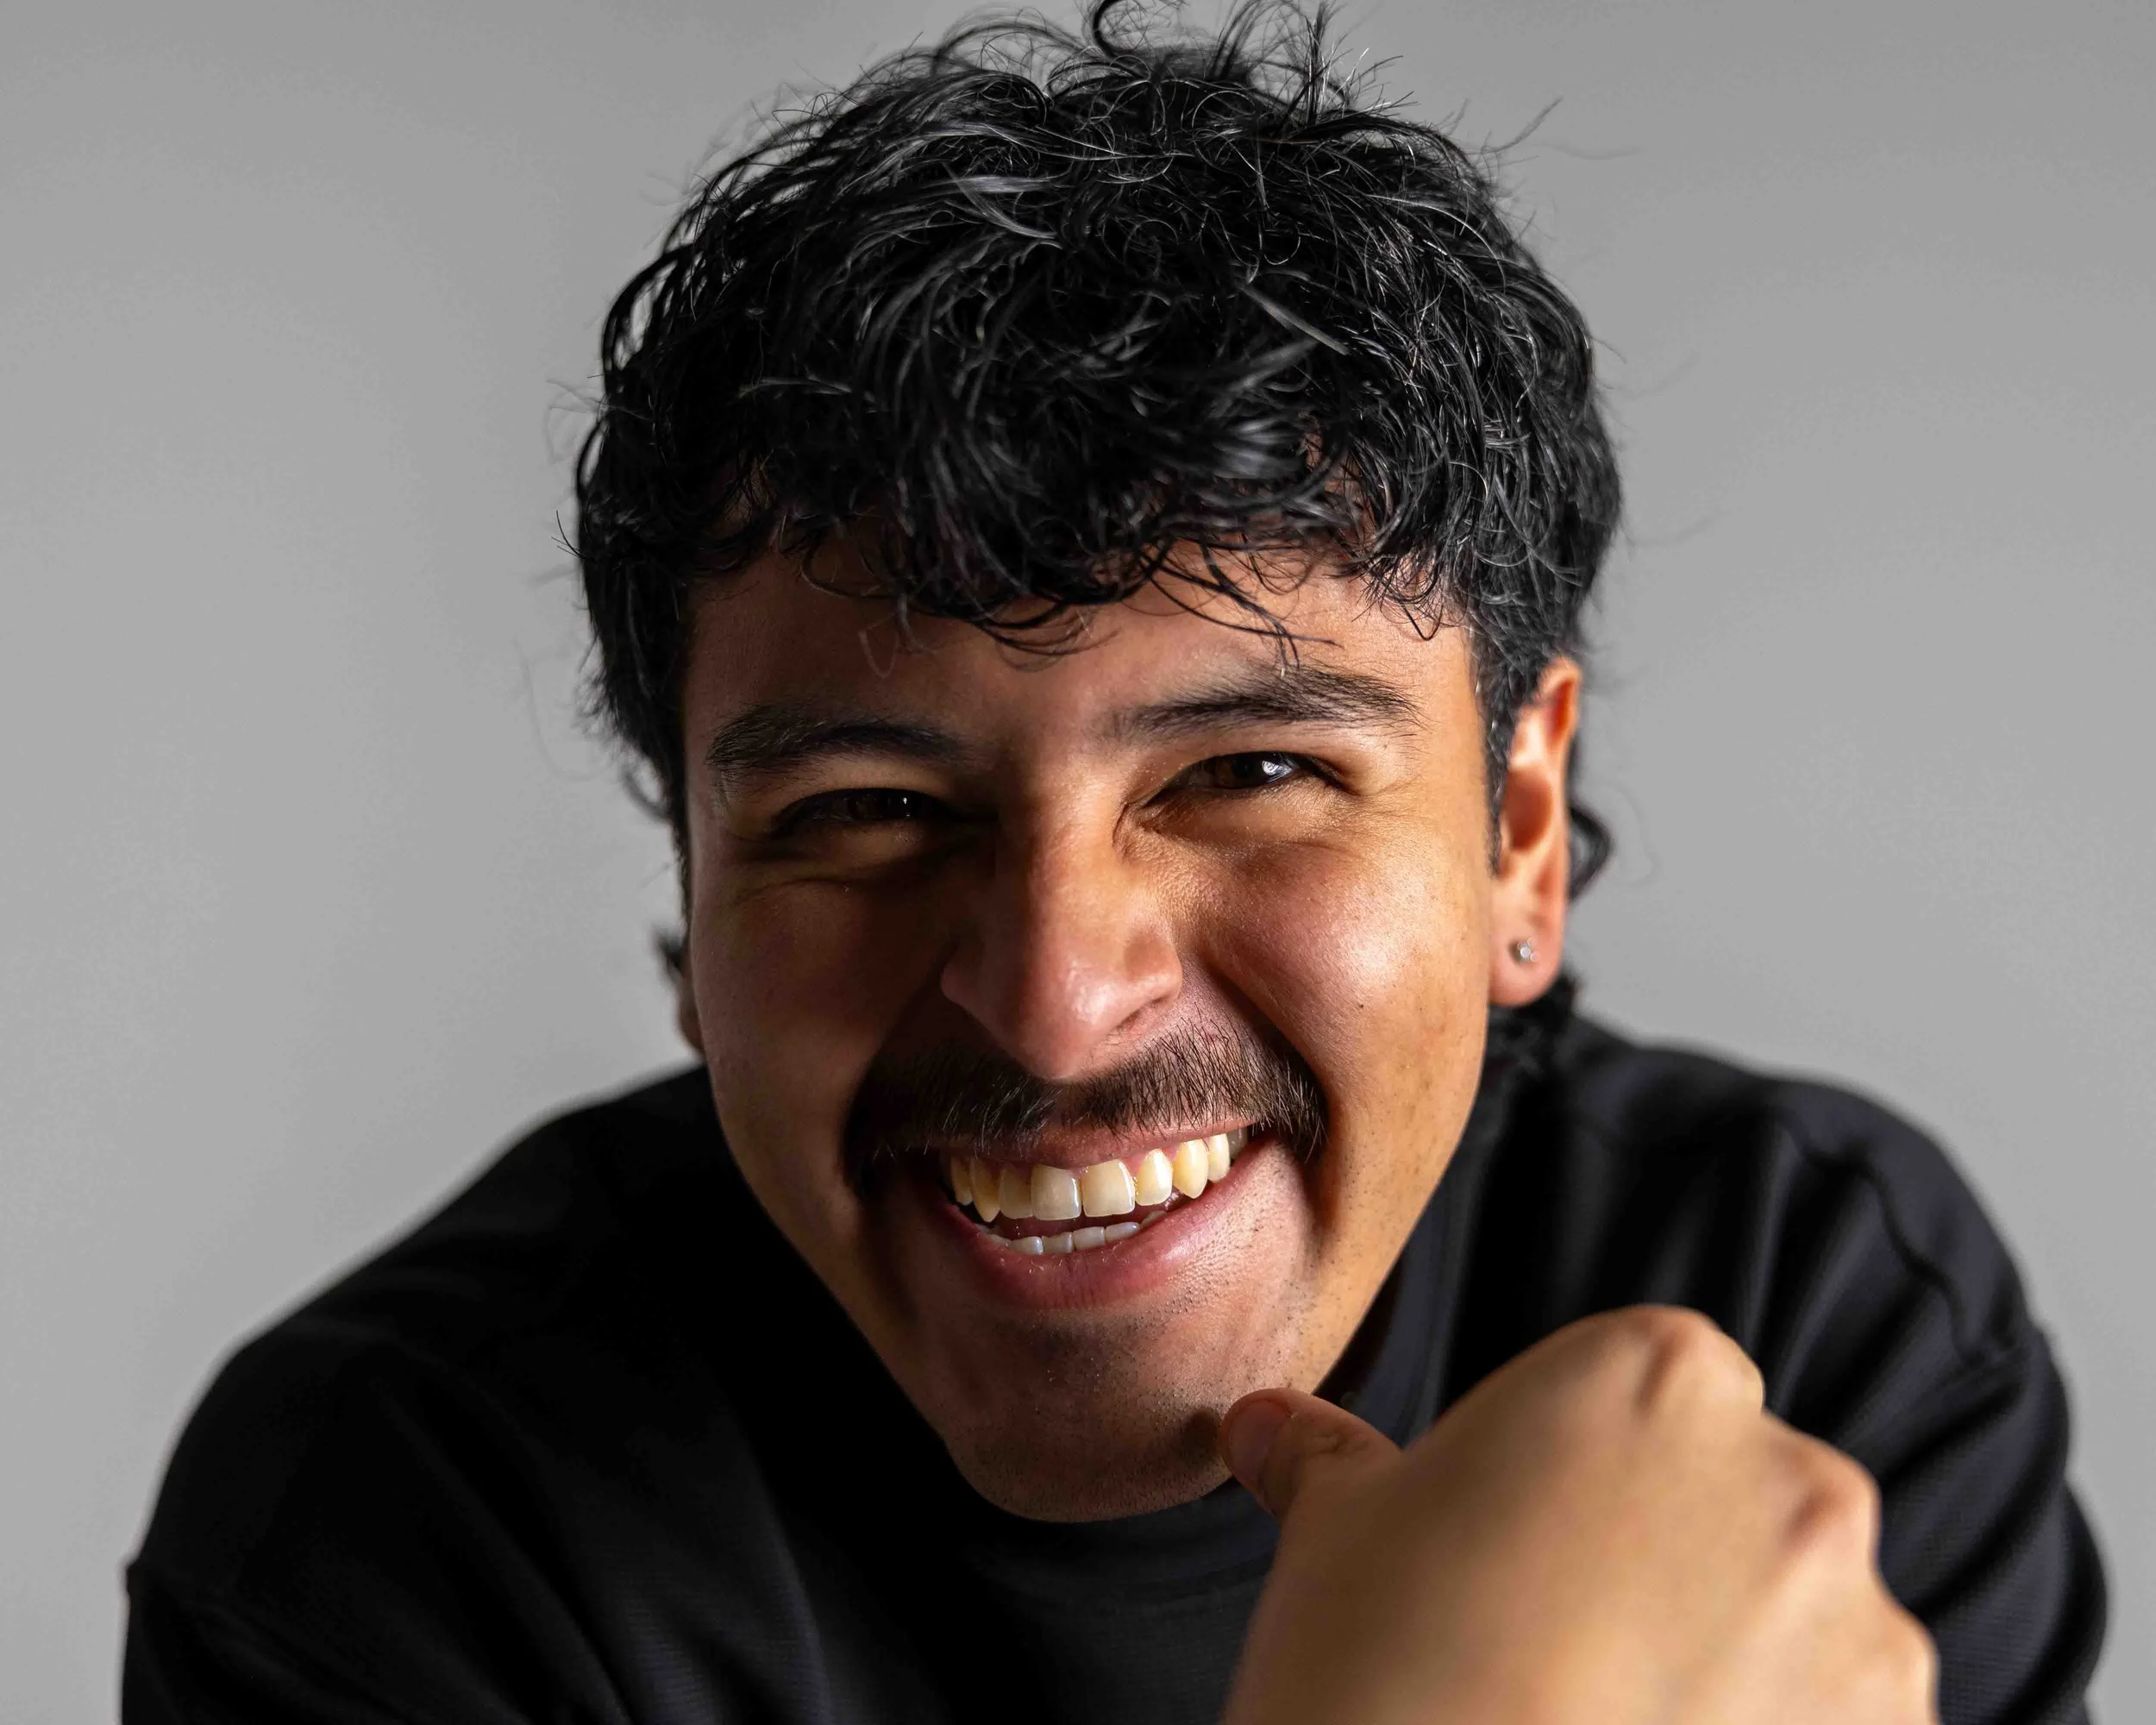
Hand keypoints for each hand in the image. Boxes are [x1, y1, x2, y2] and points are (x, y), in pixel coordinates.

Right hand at [1217, 1306, 1935, 1724]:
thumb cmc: (1382, 1667)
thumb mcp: (1341, 1536)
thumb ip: (1330, 1460)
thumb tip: (1266, 1426)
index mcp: (1662, 1369)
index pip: (1653, 1389)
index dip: (1577, 1471)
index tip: (1516, 1548)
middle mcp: (1792, 1475)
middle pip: (1740, 1495)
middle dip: (1672, 1557)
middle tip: (1554, 1644)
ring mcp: (1863, 1626)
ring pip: (1799, 1619)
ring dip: (1734, 1659)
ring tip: (1602, 1719)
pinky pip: (1838, 1722)